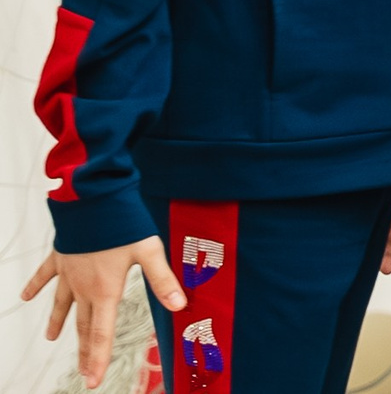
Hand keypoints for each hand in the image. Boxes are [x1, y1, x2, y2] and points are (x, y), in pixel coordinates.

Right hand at [22, 237, 184, 388]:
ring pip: (62, 304)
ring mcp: (68, 272)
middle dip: (84, 351)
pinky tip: (24, 297)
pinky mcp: (60, 256)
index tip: (92, 381)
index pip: (101, 334)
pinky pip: (44, 276)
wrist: (91, 199)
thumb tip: (180, 305)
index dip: (98, 358)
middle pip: (82, 325)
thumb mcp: (149, 250)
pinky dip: (35, 286)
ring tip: (53, 339)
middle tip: (83, 372)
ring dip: (58, 323)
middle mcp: (83, 287)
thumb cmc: (121, 223)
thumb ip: (163, 280)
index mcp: (104, 290)